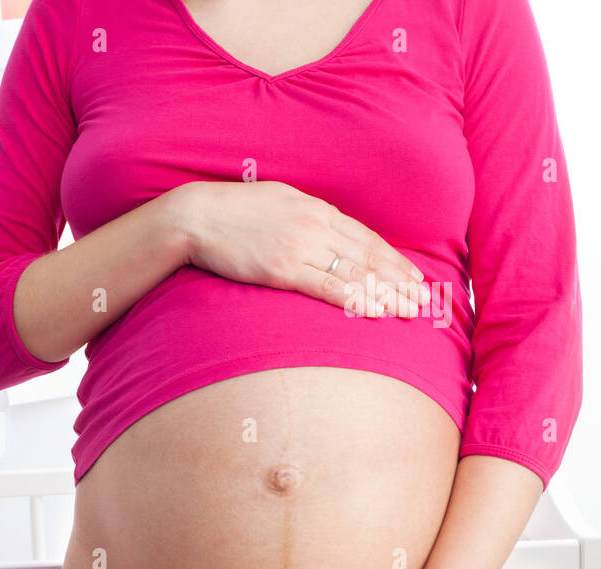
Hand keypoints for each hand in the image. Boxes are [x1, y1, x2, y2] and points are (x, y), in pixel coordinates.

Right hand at [164, 180, 431, 317]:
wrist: (196, 217)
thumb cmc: (232, 211)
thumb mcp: (277, 202)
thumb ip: (306, 217)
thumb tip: (325, 233)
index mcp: (317, 210)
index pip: (366, 239)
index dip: (395, 260)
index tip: (415, 277)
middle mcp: (316, 227)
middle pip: (369, 257)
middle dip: (401, 281)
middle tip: (426, 301)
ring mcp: (301, 248)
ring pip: (356, 274)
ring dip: (387, 294)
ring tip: (410, 312)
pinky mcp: (282, 269)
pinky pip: (328, 287)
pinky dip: (355, 299)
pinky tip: (375, 311)